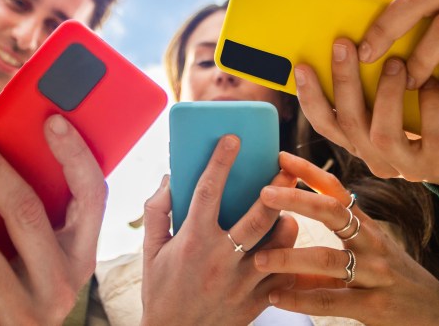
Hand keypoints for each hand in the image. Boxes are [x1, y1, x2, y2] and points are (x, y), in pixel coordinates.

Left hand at [0, 115, 104, 325]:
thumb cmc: (21, 285)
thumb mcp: (44, 252)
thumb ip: (37, 205)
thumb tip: (3, 138)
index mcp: (81, 254)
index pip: (90, 196)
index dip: (75, 155)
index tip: (51, 119)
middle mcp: (60, 286)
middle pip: (27, 214)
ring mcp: (25, 316)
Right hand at [141, 135, 298, 325]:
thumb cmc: (161, 290)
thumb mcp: (150, 250)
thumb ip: (157, 211)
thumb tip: (169, 178)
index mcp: (193, 240)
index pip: (208, 190)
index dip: (221, 161)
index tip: (232, 138)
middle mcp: (221, 258)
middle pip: (258, 215)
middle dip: (276, 187)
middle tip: (286, 166)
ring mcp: (243, 281)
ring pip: (280, 242)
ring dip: (286, 222)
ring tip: (285, 210)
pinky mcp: (257, 300)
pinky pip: (284, 272)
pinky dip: (288, 256)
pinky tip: (286, 246)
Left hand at [255, 152, 438, 324]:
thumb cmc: (396, 283)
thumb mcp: (368, 259)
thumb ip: (327, 254)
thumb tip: (279, 249)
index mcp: (368, 228)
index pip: (337, 192)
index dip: (310, 172)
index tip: (281, 157)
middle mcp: (373, 244)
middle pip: (333, 213)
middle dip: (297, 199)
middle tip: (263, 194)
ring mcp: (376, 274)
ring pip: (327, 259)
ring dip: (289, 258)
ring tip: (259, 259)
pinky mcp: (376, 307)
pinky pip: (332, 300)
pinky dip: (301, 299)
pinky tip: (276, 297)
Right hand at [295, 54, 438, 191]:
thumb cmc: (427, 123)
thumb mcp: (395, 108)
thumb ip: (372, 89)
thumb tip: (355, 40)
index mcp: (360, 143)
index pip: (324, 123)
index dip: (310, 96)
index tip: (302, 64)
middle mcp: (377, 159)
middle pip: (348, 122)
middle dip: (344, 81)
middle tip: (344, 44)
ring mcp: (407, 167)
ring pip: (382, 134)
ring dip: (385, 94)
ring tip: (395, 62)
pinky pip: (430, 134)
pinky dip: (429, 104)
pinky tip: (432, 82)